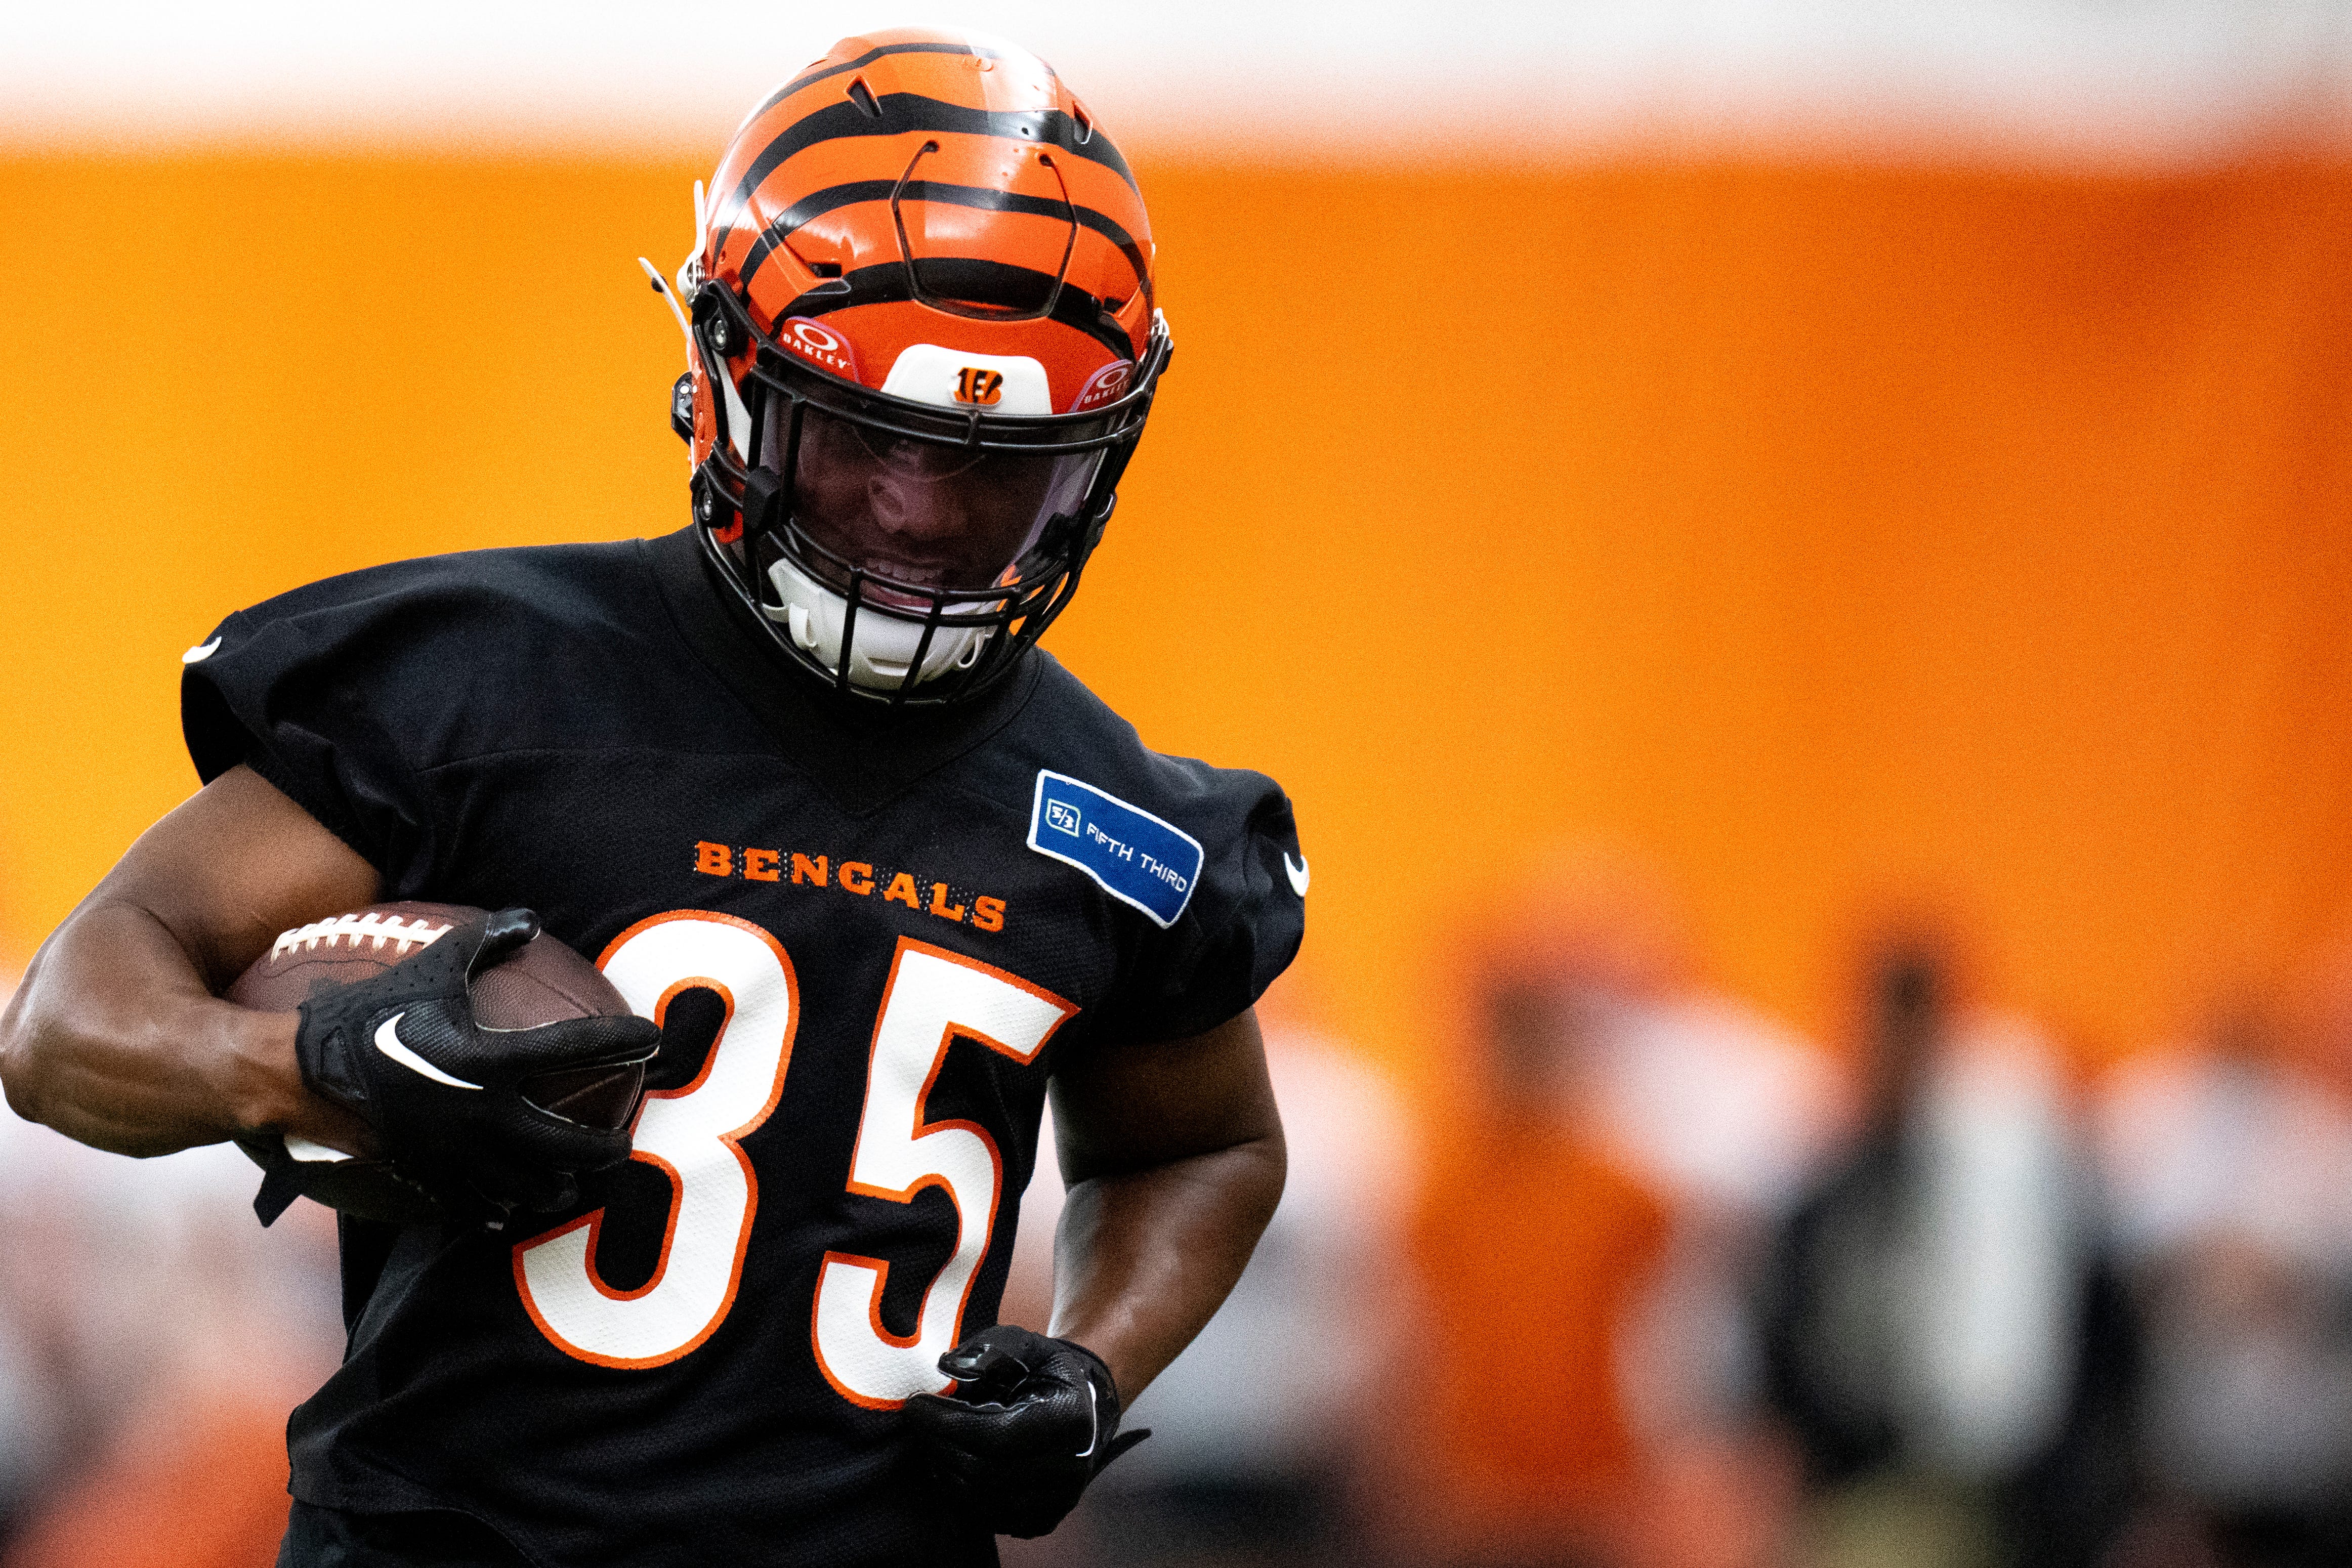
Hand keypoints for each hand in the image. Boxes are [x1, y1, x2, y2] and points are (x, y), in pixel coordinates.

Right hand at [288, 908, 659, 1223]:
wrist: (297, 1076)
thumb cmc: (366, 1016)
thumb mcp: (428, 968)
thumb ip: (484, 941)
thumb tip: (530, 918)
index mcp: (488, 1059)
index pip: (576, 1050)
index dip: (622, 1041)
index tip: (652, 1038)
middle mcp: (483, 1114)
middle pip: (570, 1144)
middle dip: (607, 1148)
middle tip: (624, 1142)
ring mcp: (458, 1154)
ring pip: (531, 1188)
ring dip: (560, 1186)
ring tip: (574, 1180)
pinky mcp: (430, 1179)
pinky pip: (479, 1206)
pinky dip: (501, 1207)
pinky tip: (512, 1207)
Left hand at [905, 1324, 1148, 1537]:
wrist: (1081, 1408)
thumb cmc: (1044, 1372)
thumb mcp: (1024, 1345)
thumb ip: (988, 1349)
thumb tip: (947, 1368)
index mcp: (1070, 1420)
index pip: (996, 1435)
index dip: (947, 1423)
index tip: (916, 1405)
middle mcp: (1071, 1468)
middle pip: (984, 1474)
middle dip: (939, 1447)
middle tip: (918, 1424)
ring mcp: (1058, 1502)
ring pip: (981, 1503)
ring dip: (945, 1472)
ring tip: (933, 1442)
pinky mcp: (1042, 1522)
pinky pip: (986, 1520)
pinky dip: (959, 1495)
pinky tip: (951, 1465)